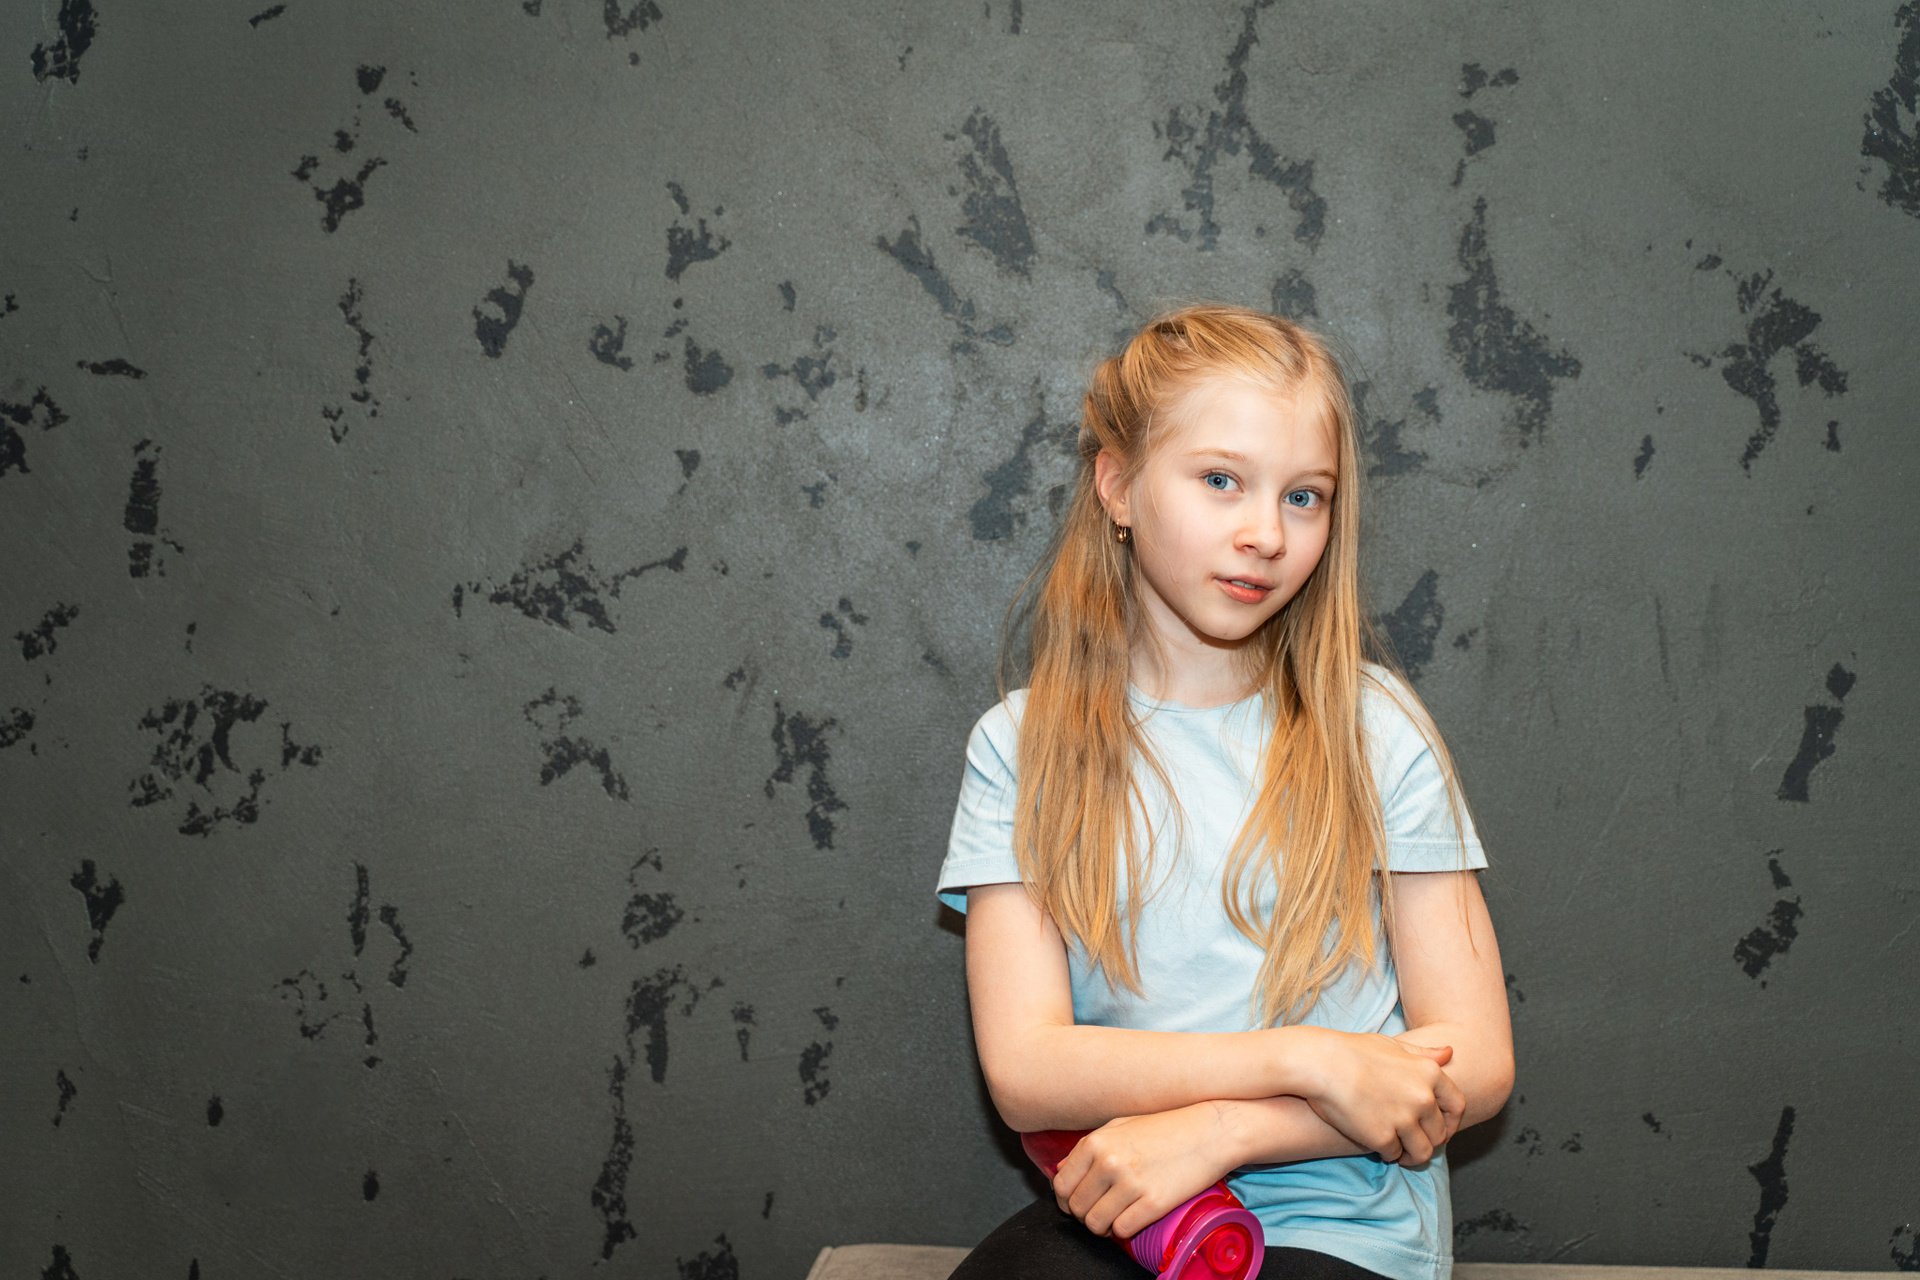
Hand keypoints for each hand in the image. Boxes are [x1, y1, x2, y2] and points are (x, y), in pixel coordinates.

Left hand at [1051, 1104, 1240, 1239]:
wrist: (1209, 1132)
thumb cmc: (1165, 1128)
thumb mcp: (1120, 1126)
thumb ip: (1087, 1147)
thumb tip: (1060, 1170)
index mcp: (1096, 1142)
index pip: (1061, 1184)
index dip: (1067, 1199)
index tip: (1078, 1203)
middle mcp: (1108, 1162)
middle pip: (1077, 1208)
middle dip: (1084, 1215)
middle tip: (1100, 1211)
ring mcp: (1130, 1183)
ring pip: (1096, 1224)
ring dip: (1103, 1226)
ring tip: (1116, 1216)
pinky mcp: (1153, 1203)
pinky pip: (1122, 1230)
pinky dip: (1124, 1230)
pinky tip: (1133, 1218)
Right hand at [1297, 1030, 1464, 1166]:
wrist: (1320, 1063)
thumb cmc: (1352, 1050)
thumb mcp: (1392, 1045)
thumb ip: (1423, 1053)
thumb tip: (1449, 1052)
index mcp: (1429, 1073)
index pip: (1456, 1106)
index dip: (1451, 1122)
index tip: (1440, 1128)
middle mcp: (1423, 1097)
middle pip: (1440, 1133)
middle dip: (1429, 1141)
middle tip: (1413, 1143)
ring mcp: (1404, 1118)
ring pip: (1422, 1151)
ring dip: (1412, 1155)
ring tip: (1400, 1153)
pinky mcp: (1382, 1136)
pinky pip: (1394, 1154)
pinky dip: (1387, 1153)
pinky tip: (1376, 1145)